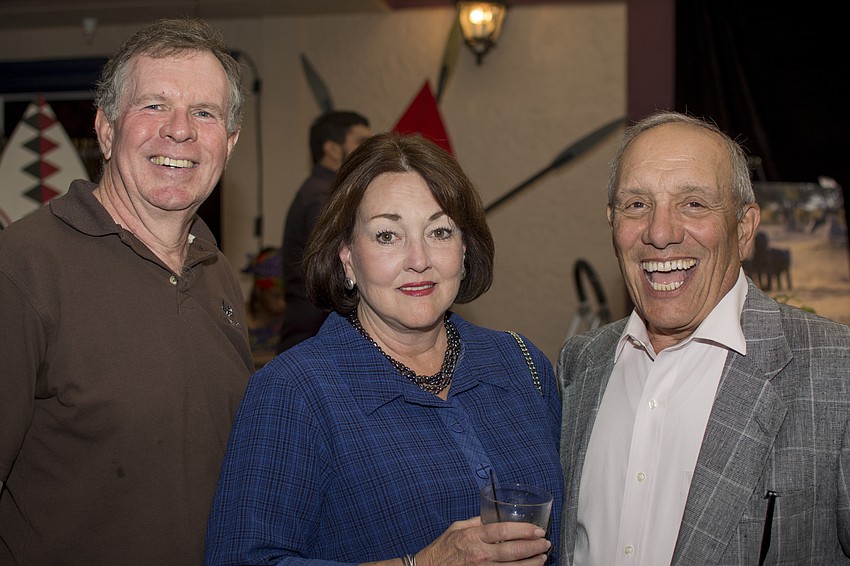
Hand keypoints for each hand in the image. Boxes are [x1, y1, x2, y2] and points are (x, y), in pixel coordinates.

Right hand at [413, 517, 550, 565]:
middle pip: (513, 550)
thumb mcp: (457, 528)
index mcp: (474, 536)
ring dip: (532, 563)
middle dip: (534, 547)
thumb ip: (477, 522)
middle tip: (545, 543)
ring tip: (542, 557)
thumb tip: (493, 516)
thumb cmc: (443, 548)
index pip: (503, 530)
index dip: (523, 530)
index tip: (537, 530)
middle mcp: (480, 554)